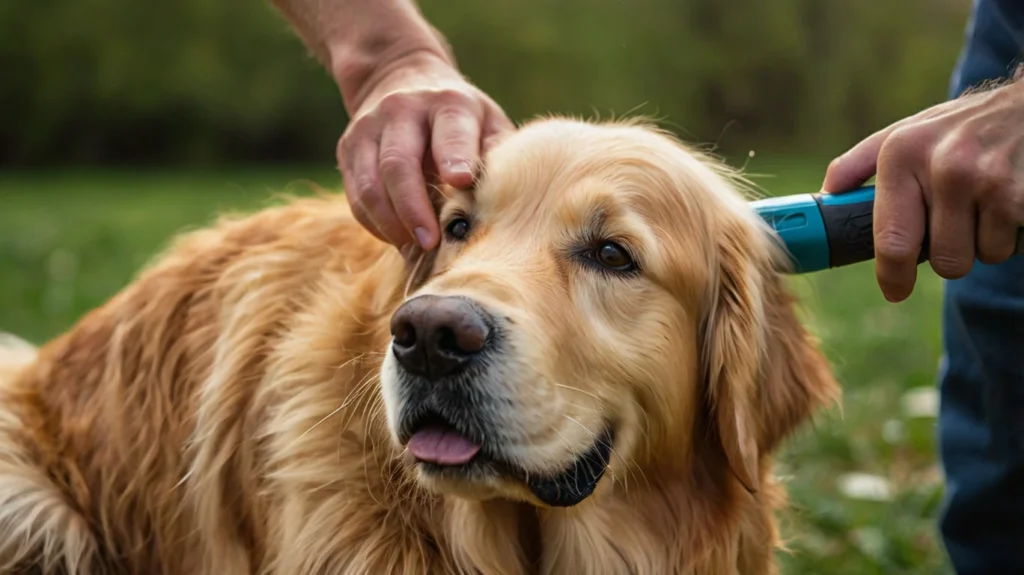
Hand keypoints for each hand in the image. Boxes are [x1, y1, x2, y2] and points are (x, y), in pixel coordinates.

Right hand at [337, 51, 513, 253]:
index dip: (455, 157)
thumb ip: (496, 154)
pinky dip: (375, 222)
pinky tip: (396, 237)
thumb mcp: (486, 120)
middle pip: (398, 164)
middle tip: (430, 242)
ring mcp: (368, 128)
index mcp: (447, 103)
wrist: (399, 76)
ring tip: (412, 248)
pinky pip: (356, 195)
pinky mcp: (347, 149)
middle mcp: (402, 110)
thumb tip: (502, 197)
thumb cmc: (458, 116)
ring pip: (370, 184)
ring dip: (390, 223)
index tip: (461, 182)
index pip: (451, 132)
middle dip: (413, 208)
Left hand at [822, 77, 1023, 301]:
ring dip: (987, 240)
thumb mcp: (908, 131)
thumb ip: (861, 162)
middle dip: (953, 252)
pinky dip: (1014, 231)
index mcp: (903, 155)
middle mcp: (945, 167)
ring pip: (983, 256)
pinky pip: (1013, 245)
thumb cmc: (963, 125)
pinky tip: (1012, 199)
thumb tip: (827, 194)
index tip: (895, 290)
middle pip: (944, 262)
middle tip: (959, 220)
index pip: (891, 241)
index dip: (893, 277)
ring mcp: (990, 180)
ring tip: (989, 201)